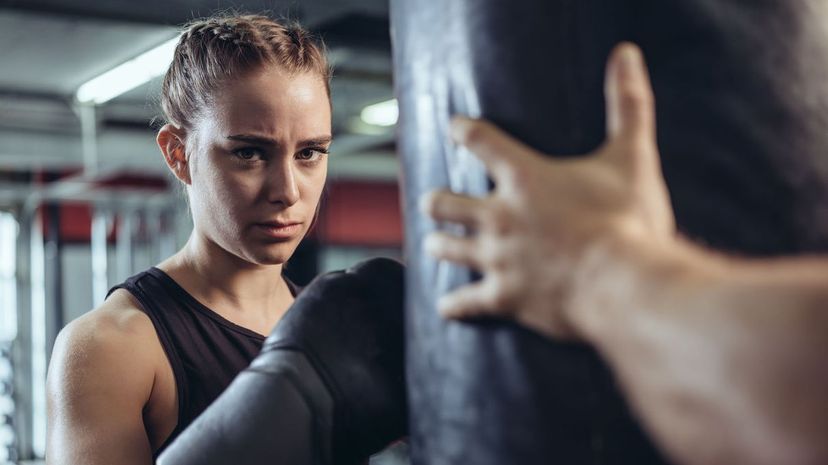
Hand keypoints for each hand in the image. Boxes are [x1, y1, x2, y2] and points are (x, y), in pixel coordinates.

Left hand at [421, 43, 674, 339]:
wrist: (625, 283)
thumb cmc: (629, 220)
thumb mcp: (631, 156)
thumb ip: (627, 103)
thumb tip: (627, 54)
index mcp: (524, 177)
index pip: (480, 141)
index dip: (463, 131)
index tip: (454, 127)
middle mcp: (499, 216)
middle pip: (444, 203)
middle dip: (437, 201)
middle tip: (435, 201)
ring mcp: (496, 259)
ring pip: (446, 247)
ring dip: (439, 243)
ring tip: (434, 243)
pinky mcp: (503, 297)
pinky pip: (465, 302)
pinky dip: (454, 305)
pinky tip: (446, 307)